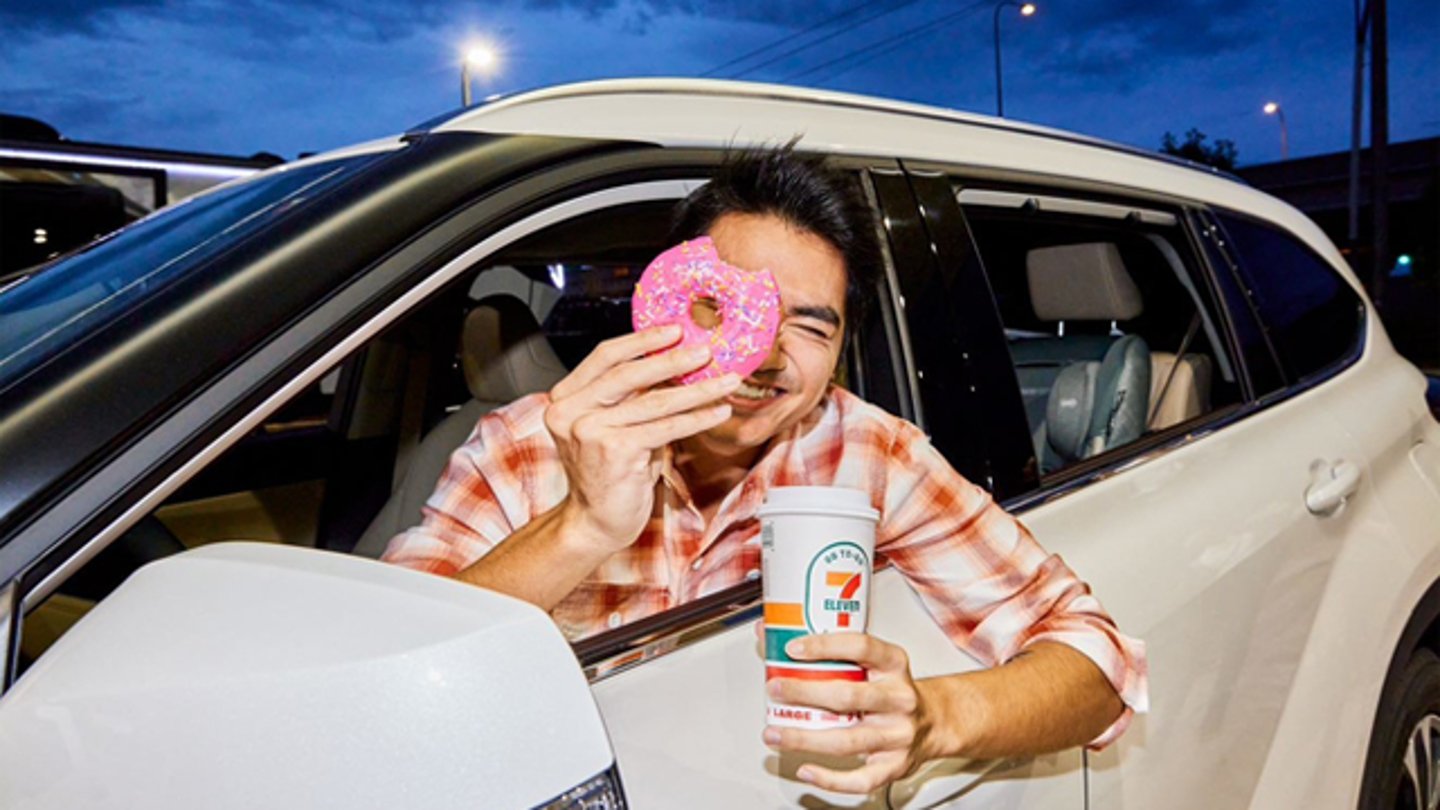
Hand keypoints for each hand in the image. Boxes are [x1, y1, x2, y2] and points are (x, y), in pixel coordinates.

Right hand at [544, 325, 739, 550]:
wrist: (595, 523)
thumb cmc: (608, 474)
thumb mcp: (614, 426)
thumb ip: (631, 397)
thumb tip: (675, 364)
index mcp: (565, 399)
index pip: (605, 357)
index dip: (641, 341)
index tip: (673, 330)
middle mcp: (571, 412)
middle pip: (629, 374)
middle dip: (673, 359)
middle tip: (705, 351)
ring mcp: (590, 431)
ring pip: (655, 401)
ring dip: (697, 389)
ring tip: (725, 380)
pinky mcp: (615, 451)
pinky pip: (666, 428)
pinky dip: (697, 418)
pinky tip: (718, 411)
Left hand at [763, 633, 944, 793]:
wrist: (934, 722)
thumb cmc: (891, 689)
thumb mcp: (872, 661)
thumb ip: (827, 650)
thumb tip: (770, 633)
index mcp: (893, 664)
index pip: (860, 647)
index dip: (825, 646)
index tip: (793, 648)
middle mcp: (899, 698)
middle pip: (849, 696)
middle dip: (805, 693)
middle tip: (775, 689)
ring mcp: (898, 734)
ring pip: (847, 740)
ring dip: (805, 738)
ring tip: (775, 733)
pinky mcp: (895, 765)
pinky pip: (860, 778)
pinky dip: (830, 778)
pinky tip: (807, 769)